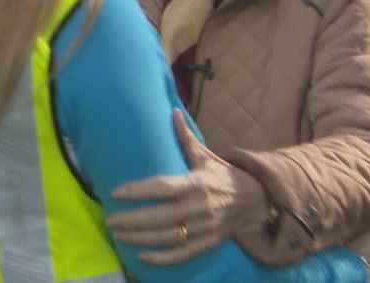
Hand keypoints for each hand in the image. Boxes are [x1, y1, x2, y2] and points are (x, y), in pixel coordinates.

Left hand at [107, 109, 269, 264]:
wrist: (260, 201)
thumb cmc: (224, 175)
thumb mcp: (206, 156)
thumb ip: (185, 137)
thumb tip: (172, 110)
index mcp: (197, 183)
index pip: (163, 187)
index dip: (139, 190)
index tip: (116, 192)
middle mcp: (200, 207)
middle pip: (161, 217)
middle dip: (132, 220)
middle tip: (109, 219)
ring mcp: (205, 228)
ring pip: (168, 237)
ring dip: (140, 239)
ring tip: (117, 235)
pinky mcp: (208, 243)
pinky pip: (183, 254)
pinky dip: (162, 259)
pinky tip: (141, 257)